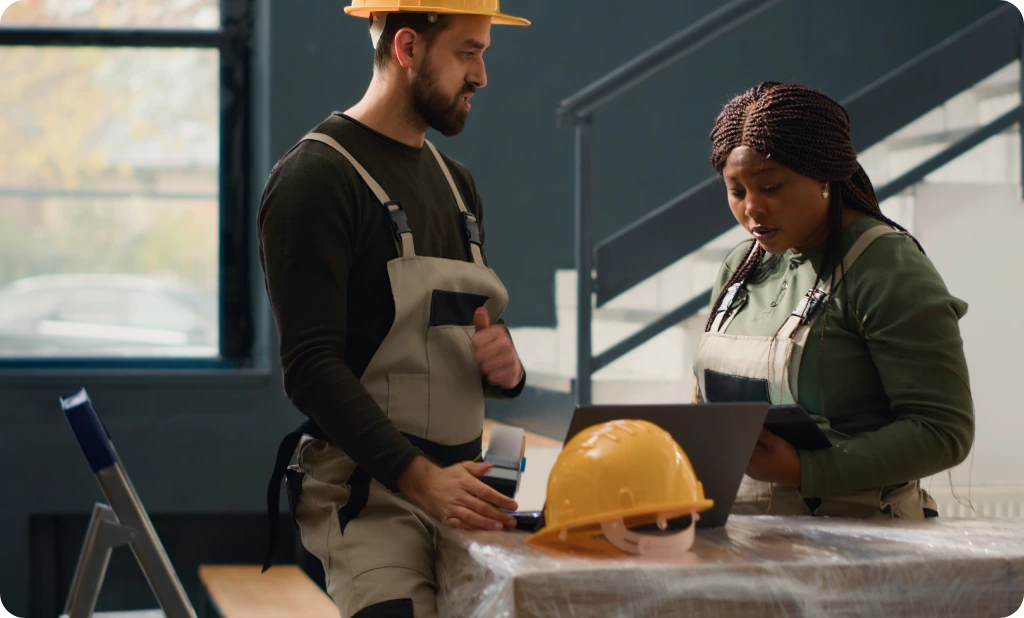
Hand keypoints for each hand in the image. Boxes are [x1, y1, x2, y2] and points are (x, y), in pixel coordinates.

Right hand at [397, 455, 518, 530]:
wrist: (425, 485)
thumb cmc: (448, 476)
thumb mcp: (462, 467)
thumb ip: (477, 468)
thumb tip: (491, 466)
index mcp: (466, 483)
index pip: (486, 492)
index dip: (500, 499)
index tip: (513, 505)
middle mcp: (460, 496)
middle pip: (481, 507)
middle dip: (498, 515)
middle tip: (512, 521)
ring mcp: (453, 508)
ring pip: (471, 517)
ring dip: (486, 523)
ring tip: (499, 528)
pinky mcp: (446, 518)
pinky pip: (460, 525)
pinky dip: (471, 529)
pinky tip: (482, 532)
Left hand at [472, 307, 523, 389]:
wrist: (512, 366)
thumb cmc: (494, 347)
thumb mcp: (486, 334)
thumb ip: (481, 323)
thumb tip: (480, 309)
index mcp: (500, 331)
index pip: (476, 340)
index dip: (475, 345)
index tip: (479, 346)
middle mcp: (507, 343)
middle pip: (480, 354)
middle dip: (479, 357)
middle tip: (482, 358)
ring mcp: (512, 357)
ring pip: (487, 365)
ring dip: (485, 367)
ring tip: (488, 365)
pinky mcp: (513, 371)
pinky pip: (495, 376)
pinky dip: (492, 376)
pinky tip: (494, 373)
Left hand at [746, 428, 801, 486]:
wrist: (799, 474)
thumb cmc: (787, 458)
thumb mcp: (776, 442)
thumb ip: (762, 435)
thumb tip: (752, 426)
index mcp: (751, 459)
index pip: (741, 446)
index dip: (741, 437)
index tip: (742, 429)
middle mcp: (748, 468)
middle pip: (741, 453)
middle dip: (743, 443)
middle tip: (745, 433)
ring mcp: (752, 473)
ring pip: (744, 459)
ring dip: (746, 451)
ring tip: (750, 441)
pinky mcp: (757, 475)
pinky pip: (748, 465)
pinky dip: (749, 458)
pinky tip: (754, 452)